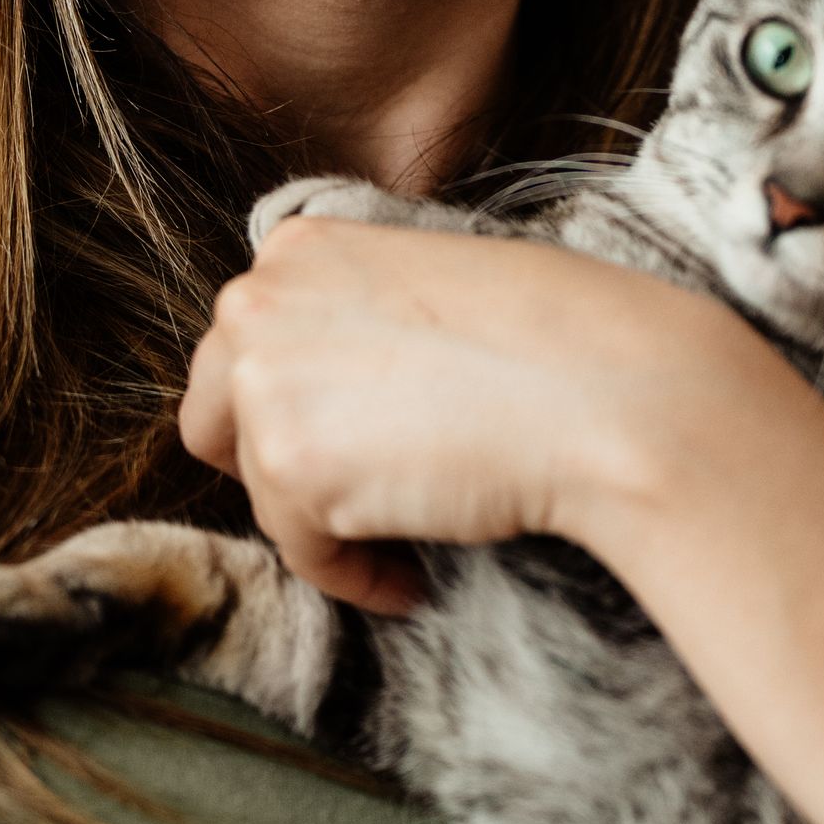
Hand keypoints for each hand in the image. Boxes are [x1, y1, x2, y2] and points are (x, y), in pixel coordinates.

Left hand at [180, 216, 750, 608]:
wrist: (606, 389)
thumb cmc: (554, 334)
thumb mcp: (430, 283)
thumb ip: (353, 317)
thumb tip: (328, 388)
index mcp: (296, 246)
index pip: (247, 341)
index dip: (298, 399)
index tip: (356, 434)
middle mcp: (257, 301)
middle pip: (216, 414)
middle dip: (278, 460)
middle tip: (358, 491)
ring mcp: (263, 383)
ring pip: (263, 490)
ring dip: (328, 523)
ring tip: (414, 532)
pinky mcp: (288, 469)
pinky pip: (303, 552)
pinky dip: (354, 576)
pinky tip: (414, 575)